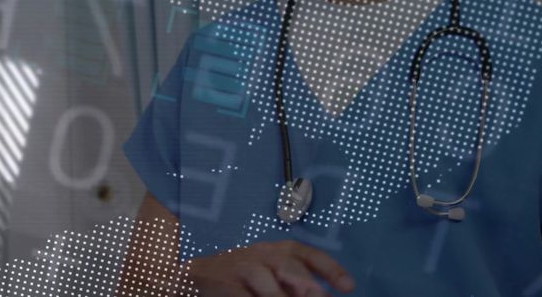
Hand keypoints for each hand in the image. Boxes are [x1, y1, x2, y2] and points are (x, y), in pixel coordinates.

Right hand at [184, 240, 354, 296]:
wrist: (193, 272)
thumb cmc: (241, 275)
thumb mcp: (270, 273)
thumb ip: (296, 283)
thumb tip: (324, 294)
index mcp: (277, 250)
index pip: (307, 254)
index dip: (330, 268)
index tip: (349, 287)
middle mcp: (261, 254)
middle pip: (288, 265)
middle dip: (307, 284)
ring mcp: (241, 268)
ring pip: (266, 283)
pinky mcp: (223, 283)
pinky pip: (242, 296)